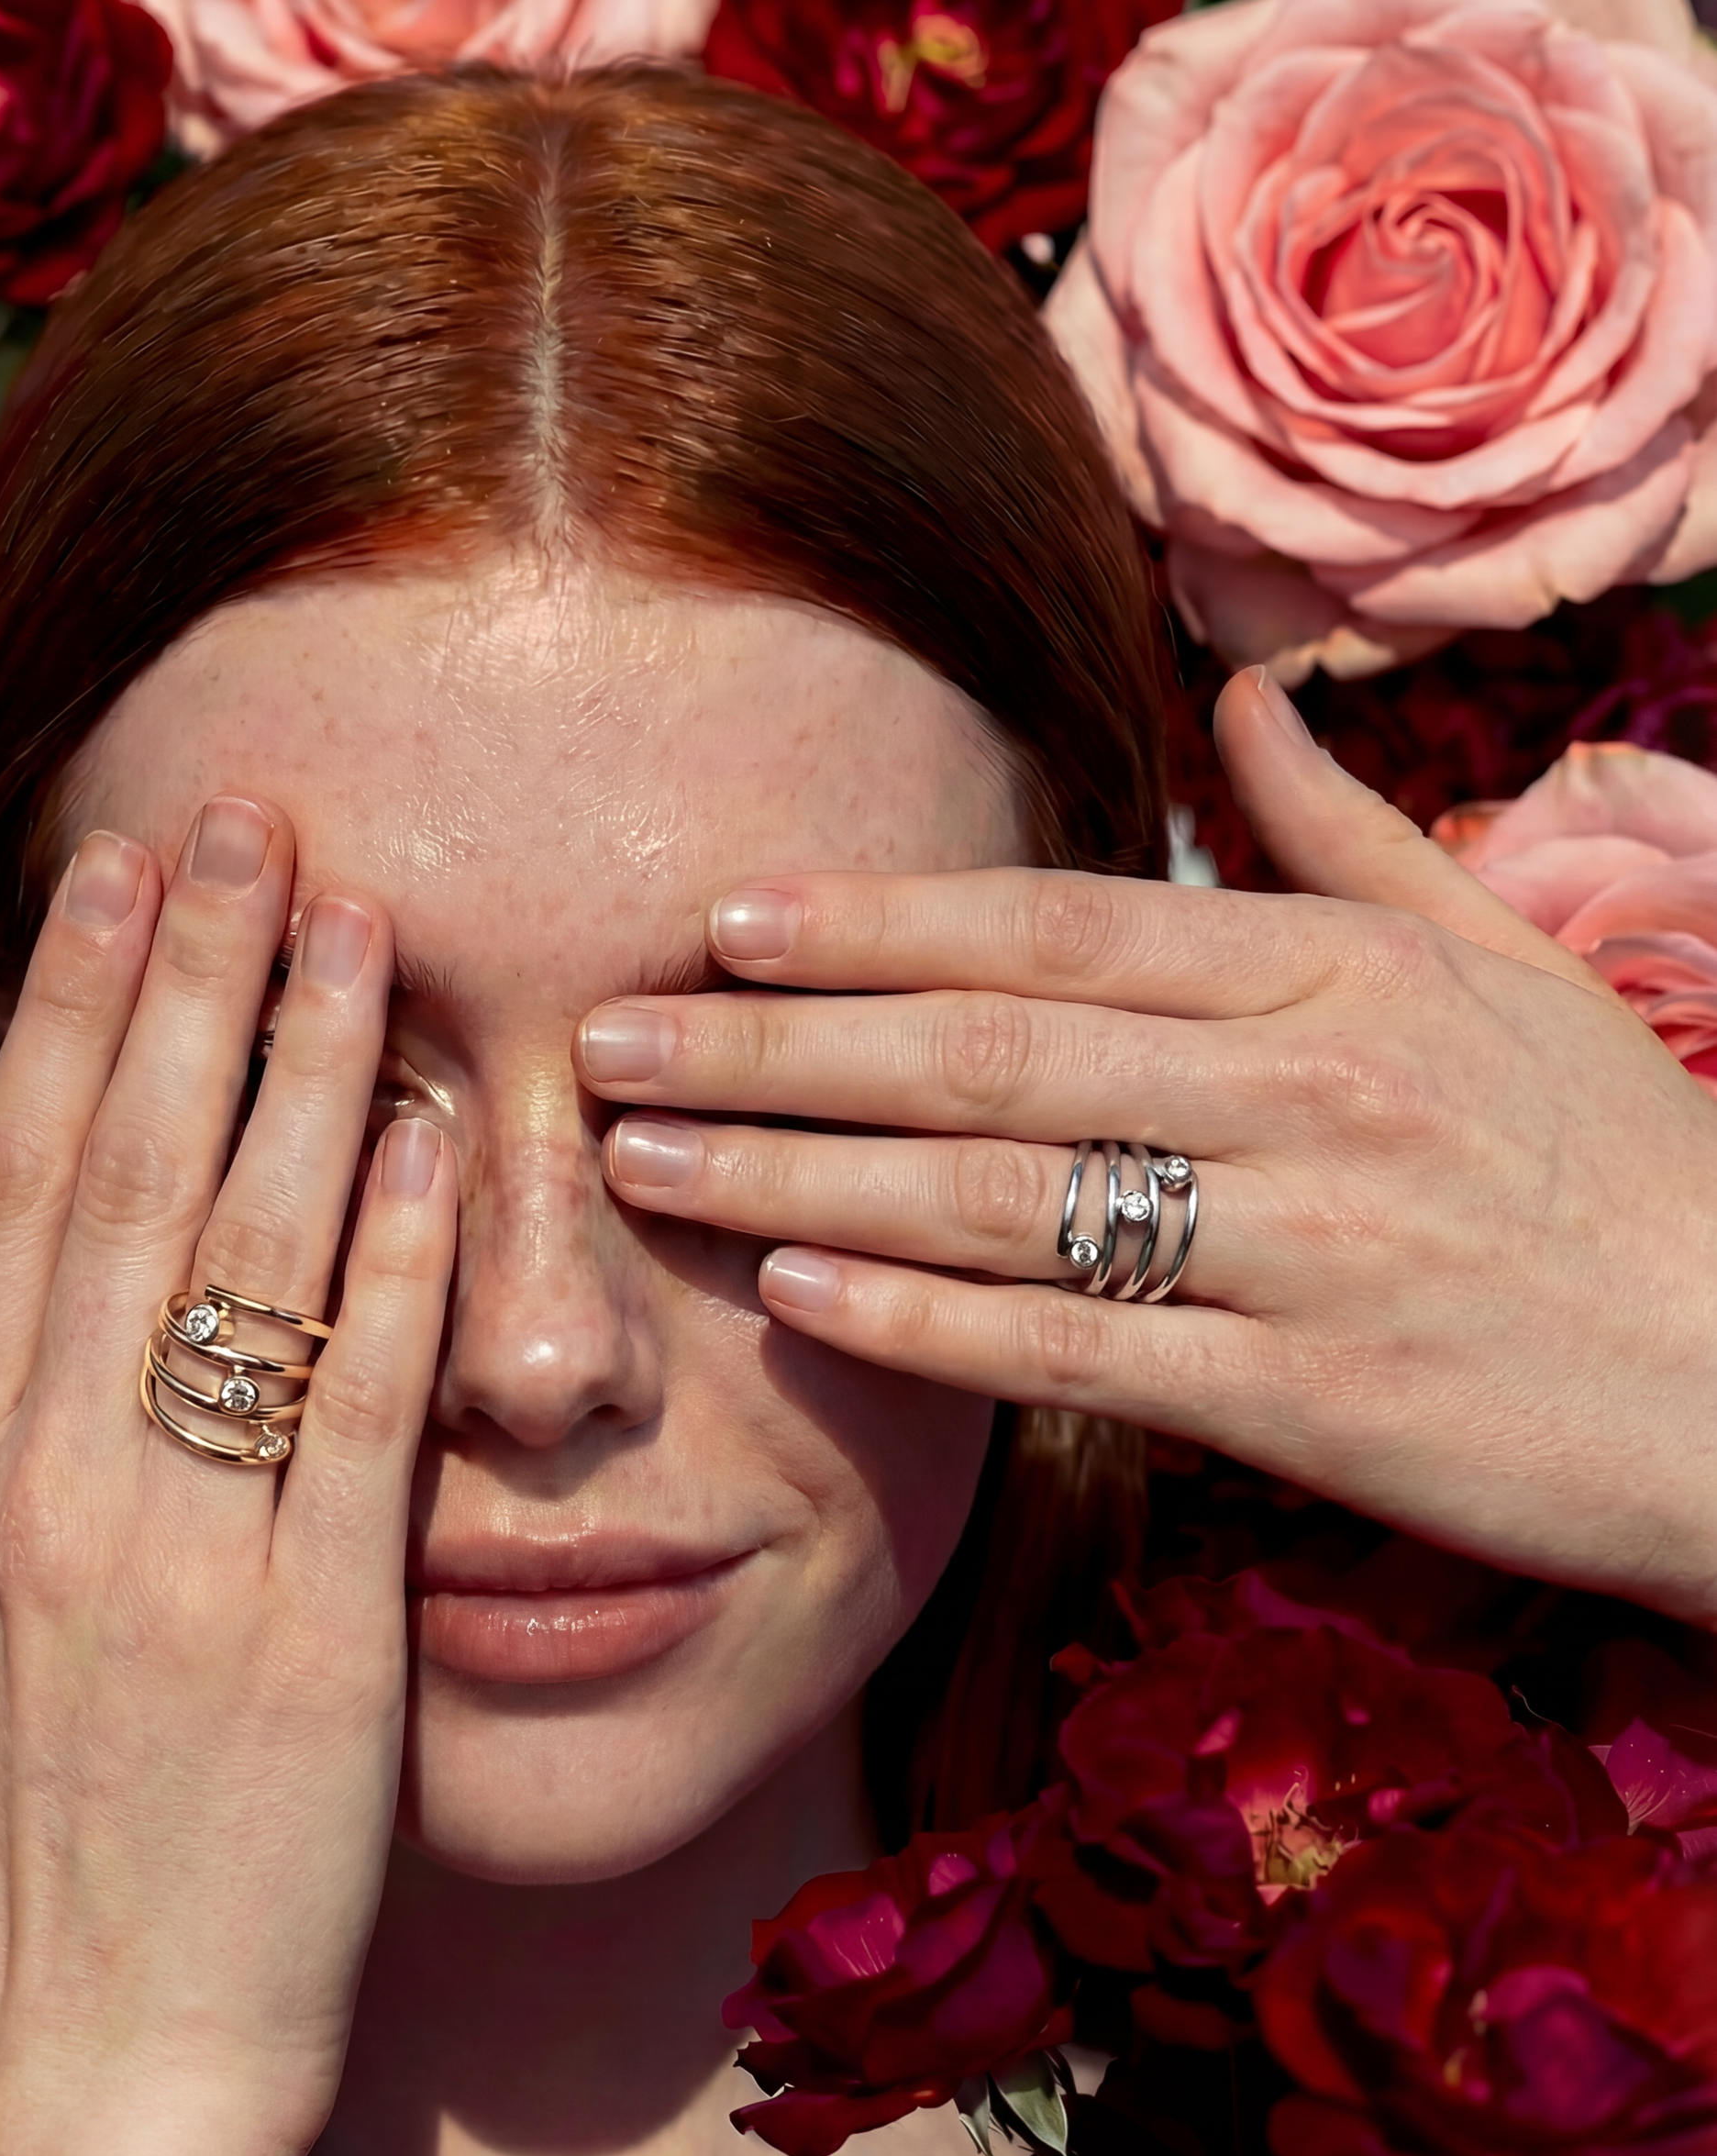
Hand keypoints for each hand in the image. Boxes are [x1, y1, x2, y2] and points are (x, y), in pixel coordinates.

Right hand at [0, 801, 455, 2141]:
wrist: (105, 2075)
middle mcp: (42, 1496)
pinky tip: (434, 1134)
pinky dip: (395, 1265)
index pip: (7, 1196)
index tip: (114, 878)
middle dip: (187, 986)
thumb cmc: (5, 1864)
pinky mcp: (316, 1638)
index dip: (64, 1021)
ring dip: (301, 1069)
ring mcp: (177, 1562)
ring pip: (235, 1264)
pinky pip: (357, 1413)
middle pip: (118, 1184)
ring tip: (356, 917)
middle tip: (247, 823)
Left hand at [578, 670, 1716, 1622]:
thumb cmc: (1626, 1172)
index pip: (1059, 927)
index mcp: (1341, 973)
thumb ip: (1355, 833)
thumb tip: (1240, 692)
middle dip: (776, 1043)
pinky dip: (924, 1322)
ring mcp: (1308, 1246)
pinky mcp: (1312, 1400)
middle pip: (989, 1049)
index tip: (722, 917)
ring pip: (1004, 1193)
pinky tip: (795, 1293)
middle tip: (604, 1039)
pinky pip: (1076, 1352)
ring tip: (643, 1164)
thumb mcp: (1511, 966)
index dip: (876, 920)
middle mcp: (1309, 1089)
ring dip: (800, 1171)